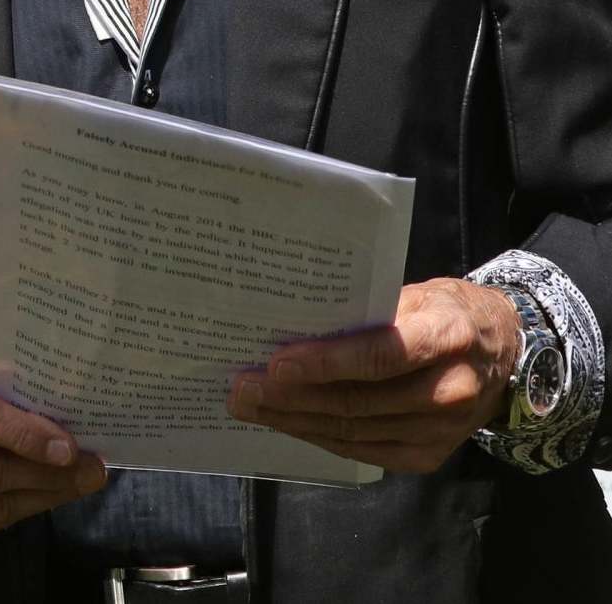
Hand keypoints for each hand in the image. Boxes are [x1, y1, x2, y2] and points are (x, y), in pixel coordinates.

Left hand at [227, 277, 521, 472]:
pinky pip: (365, 450)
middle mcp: (451, 390)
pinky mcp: (431, 456)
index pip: (382, 354)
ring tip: (250, 406)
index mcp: (448, 336)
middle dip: (292, 396)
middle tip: (242, 387)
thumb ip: (366, 310)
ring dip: (296, 420)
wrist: (506, 351)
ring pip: (355, 430)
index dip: (326, 362)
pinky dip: (322, 437)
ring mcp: (443, 431)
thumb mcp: (416, 293)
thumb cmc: (447, 311)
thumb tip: (295, 323)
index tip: (276, 363)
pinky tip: (288, 423)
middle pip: (359, 400)